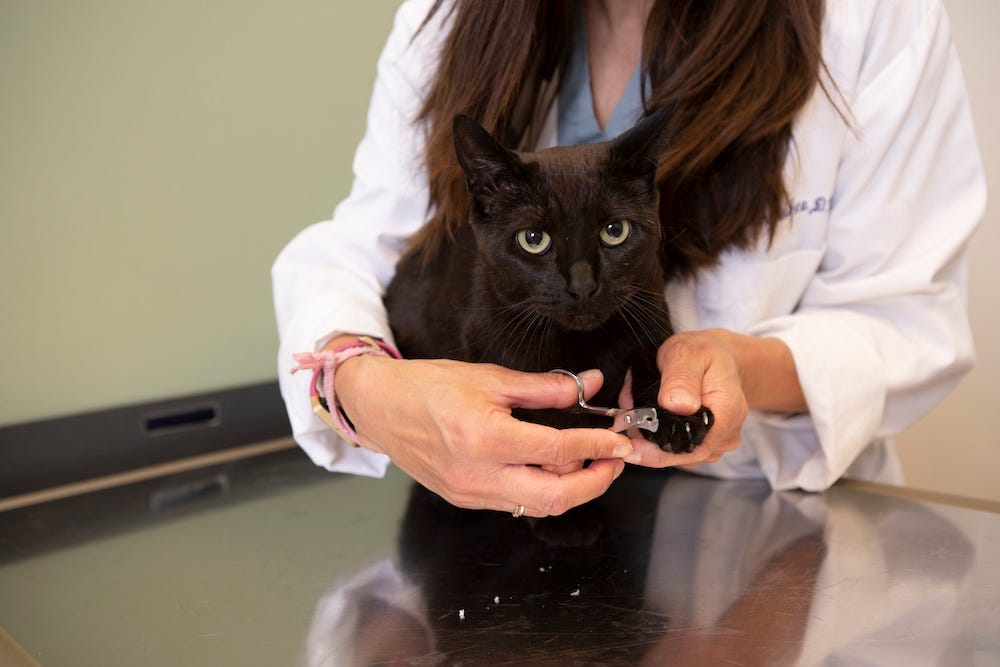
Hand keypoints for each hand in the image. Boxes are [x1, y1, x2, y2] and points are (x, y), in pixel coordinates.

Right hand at [335, 357, 633, 516]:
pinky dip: (542, 490)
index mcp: (485, 438)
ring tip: (590, 462)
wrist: (379, 406)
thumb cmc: (427, 385)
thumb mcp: (490, 377)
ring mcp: (469, 493)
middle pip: (555, 496)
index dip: (597, 445)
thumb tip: (588, 385)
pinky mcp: (464, 499)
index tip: (620, 439)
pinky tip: (552, 469)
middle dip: (595, 481)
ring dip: (572, 490)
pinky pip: (515, 503)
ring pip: (537, 506)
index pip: (558, 451)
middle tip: (616, 459)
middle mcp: (478, 474)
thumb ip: (545, 387)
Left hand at [623, 329, 748, 468]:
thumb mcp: (688, 354)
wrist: (715, 357)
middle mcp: (726, 434)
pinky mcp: (703, 444)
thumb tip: (677, 405)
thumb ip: (681, 378)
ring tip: (633, 410)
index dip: (660, 450)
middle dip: (648, 442)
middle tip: (623, 419)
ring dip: (649, 439)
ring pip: (676, 454)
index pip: (694, 446)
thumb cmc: (702, 353)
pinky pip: (676, 450)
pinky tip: (645, 417)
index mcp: (727, 411)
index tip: (632, 441)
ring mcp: (716, 443)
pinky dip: (656, 437)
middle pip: (682, 455)